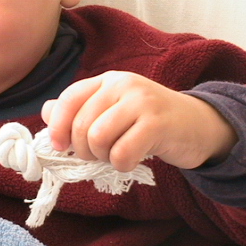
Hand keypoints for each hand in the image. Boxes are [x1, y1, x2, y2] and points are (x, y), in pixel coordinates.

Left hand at [41, 71, 237, 171]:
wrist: (200, 125)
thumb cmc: (149, 121)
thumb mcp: (113, 110)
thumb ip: (80, 110)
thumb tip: (46, 112)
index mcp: (107, 80)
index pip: (69, 98)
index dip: (57, 125)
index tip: (59, 146)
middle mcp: (122, 85)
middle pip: (81, 124)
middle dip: (83, 149)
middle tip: (98, 155)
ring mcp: (141, 102)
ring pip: (98, 138)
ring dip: (102, 157)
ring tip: (115, 155)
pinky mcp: (157, 124)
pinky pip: (121, 153)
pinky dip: (121, 165)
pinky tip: (130, 160)